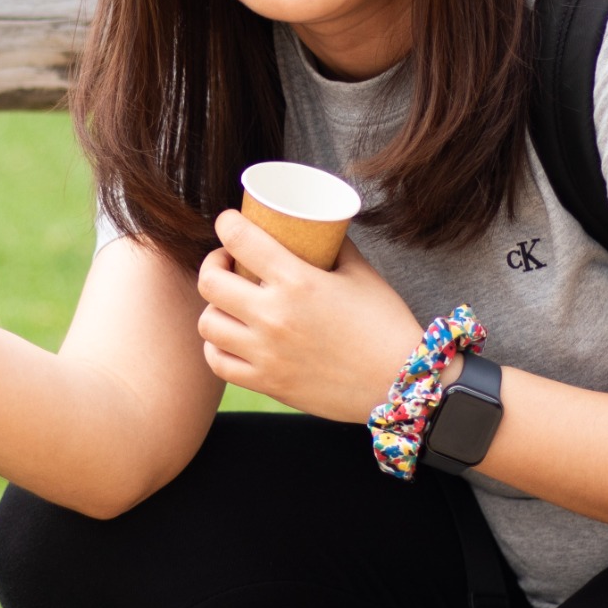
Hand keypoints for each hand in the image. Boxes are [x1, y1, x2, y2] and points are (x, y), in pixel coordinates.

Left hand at [193, 210, 427, 421]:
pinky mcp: (267, 383)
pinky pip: (218, 362)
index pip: (240, 239)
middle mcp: (273, 316)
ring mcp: (266, 353)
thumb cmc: (385, 324)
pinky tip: (231, 337)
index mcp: (297, 281)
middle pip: (210, 281)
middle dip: (214, 264)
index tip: (229, 223)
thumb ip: (334, 246)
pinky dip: (216, 347)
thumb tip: (317, 228)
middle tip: (228, 264)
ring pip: (207, 323)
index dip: (226, 223)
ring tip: (229, 303)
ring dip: (214, 307)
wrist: (400, 384)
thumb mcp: (361, 273)